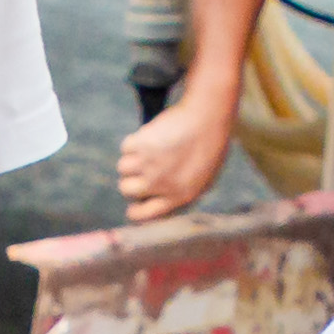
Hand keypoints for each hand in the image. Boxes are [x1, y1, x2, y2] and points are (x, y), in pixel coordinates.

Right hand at [117, 92, 238, 220]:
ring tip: (149, 151)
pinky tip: (150, 137)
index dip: (134, 211)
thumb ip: (180, 194)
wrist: (208, 118)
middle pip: (126, 190)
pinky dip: (134, 142)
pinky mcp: (141, 143)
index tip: (134, 204)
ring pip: (123, 168)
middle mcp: (159, 183)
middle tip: (142, 170)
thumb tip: (158, 202)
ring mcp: (148, 163)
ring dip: (132, 159)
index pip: (141, 215)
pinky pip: (125, 147)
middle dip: (131, 181)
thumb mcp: (203, 180)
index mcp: (177, 197)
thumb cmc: (209, 148)